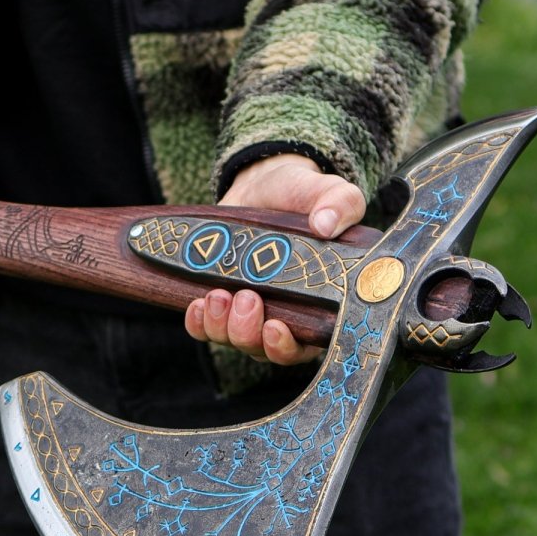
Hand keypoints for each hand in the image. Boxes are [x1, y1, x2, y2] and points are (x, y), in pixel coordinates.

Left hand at [185, 153, 365, 364]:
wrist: (264, 187)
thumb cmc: (304, 196)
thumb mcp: (329, 192)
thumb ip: (339, 204)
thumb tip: (326, 223)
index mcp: (319, 305)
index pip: (304, 346)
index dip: (287, 347)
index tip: (275, 327)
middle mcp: (283, 316)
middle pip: (261, 348)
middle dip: (247, 330)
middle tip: (245, 296)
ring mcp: (248, 313)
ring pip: (230, 340)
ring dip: (220, 324)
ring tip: (218, 293)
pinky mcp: (220, 303)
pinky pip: (204, 328)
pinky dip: (198, 321)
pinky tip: (197, 301)